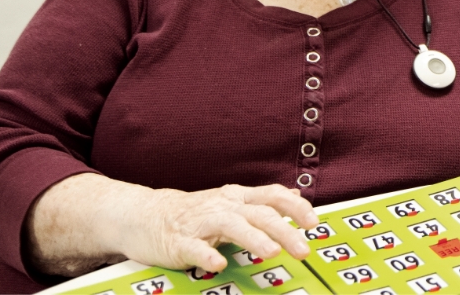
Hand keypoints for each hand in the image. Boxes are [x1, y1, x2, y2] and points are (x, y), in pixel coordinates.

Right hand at [116, 182, 317, 273]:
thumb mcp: (232, 201)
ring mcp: (201, 223)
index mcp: (238, 197)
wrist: (145, 216)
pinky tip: (219, 265)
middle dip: (284, 230)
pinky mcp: (179, 242)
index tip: (313, 222)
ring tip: (271, 252)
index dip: (296, 207)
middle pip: (259, 214)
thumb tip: (295, 194)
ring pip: (232, 226)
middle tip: (303, 249)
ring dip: (253, 238)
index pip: (273, 196)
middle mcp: (223, 206)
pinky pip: (195, 248)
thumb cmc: (195, 213)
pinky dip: (208, 255)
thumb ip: (263, 200)